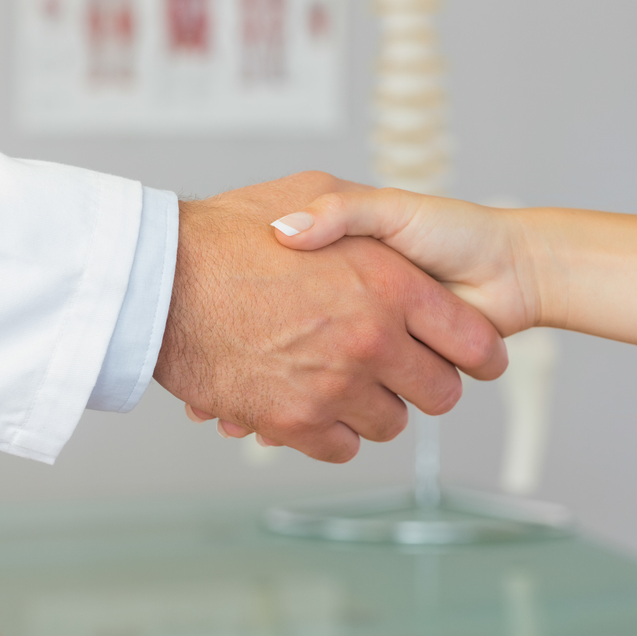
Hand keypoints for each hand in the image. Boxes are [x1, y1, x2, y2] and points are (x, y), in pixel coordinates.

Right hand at [154, 172, 506, 462]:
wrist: (160, 276)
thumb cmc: (232, 229)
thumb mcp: (314, 187)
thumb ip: (368, 217)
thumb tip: (410, 263)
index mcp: (391, 285)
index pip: (471, 341)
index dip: (476, 353)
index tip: (473, 359)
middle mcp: (371, 339)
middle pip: (439, 394)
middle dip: (426, 384)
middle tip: (403, 372)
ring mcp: (334, 385)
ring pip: (389, 425)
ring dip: (373, 408)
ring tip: (346, 381)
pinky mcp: (294, 422)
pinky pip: (340, 448)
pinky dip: (331, 432)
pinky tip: (314, 403)